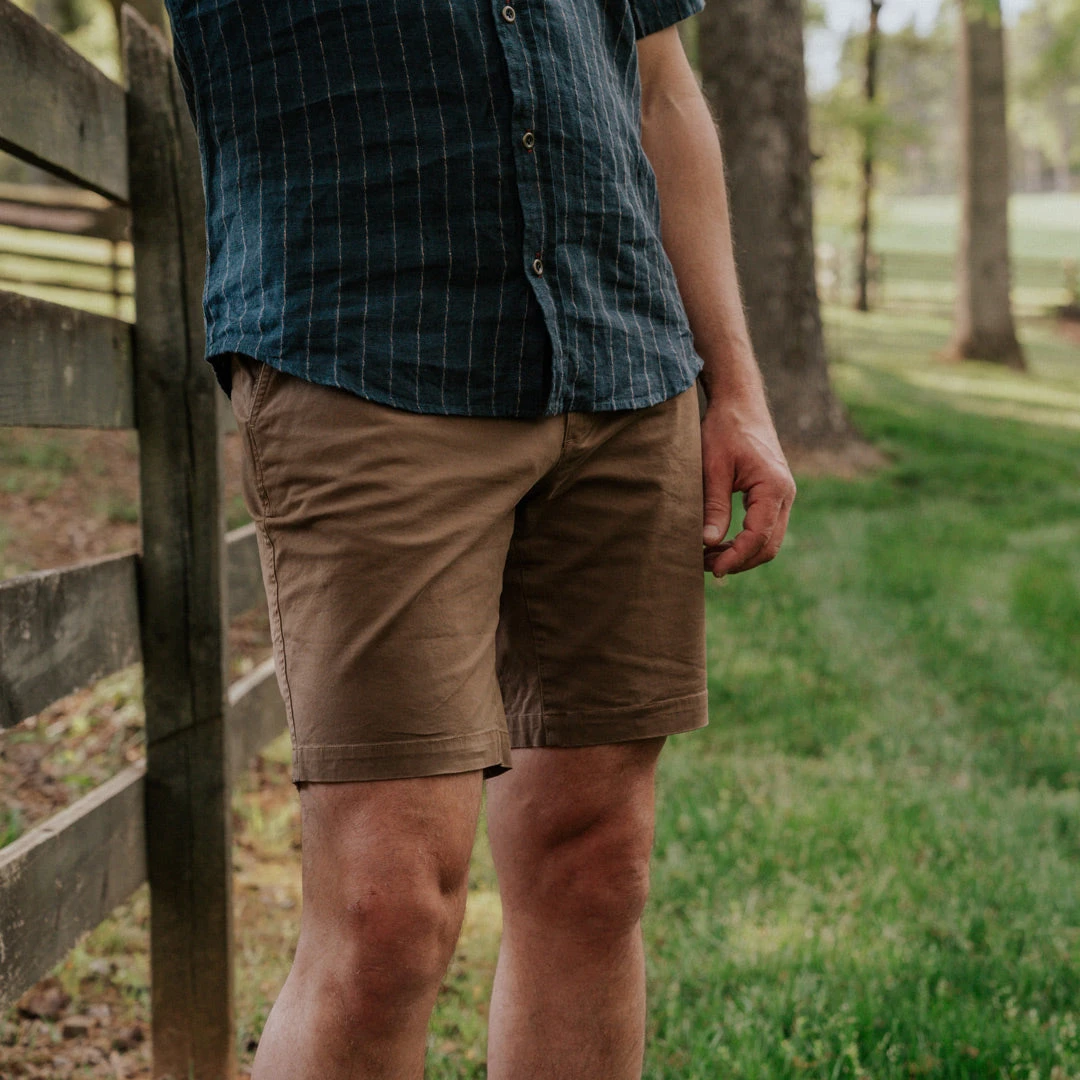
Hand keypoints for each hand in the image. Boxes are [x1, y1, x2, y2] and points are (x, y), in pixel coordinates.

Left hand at [700, 392, 795, 577]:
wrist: (740, 404)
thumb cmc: (725, 430)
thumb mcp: (713, 468)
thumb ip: (714, 506)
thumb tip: (709, 543)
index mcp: (774, 487)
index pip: (758, 537)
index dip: (735, 558)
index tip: (712, 569)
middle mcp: (785, 494)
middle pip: (769, 545)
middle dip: (740, 561)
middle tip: (707, 567)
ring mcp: (783, 495)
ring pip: (769, 540)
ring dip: (742, 554)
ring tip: (709, 558)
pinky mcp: (774, 495)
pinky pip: (766, 528)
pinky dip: (746, 541)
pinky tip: (720, 544)